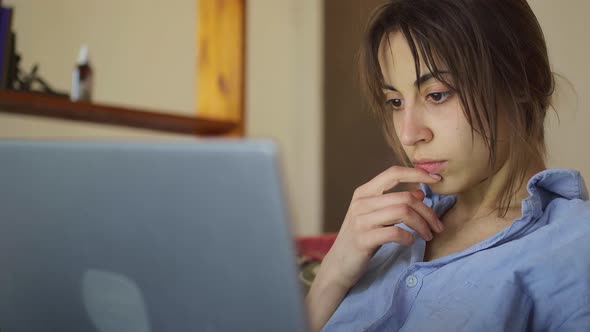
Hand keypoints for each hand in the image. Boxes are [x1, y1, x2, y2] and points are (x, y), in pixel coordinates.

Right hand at [319, 166, 443, 290]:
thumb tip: (420, 192)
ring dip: (422, 225)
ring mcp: (360, 221)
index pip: (393, 173)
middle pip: (405, 197)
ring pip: (403, 212)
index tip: (437, 179)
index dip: (417, 173)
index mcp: (364, 192)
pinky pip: (394, 232)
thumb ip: (395, 203)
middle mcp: (361, 203)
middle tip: (437, 226)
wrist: (338, 265)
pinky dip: (408, 237)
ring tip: (428, 235)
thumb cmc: (361, 239)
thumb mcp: (376, 217)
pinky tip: (410, 241)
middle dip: (427, 212)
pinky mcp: (363, 239)